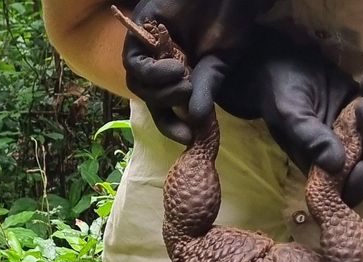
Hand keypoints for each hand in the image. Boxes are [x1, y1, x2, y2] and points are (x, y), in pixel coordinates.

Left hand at [121, 0, 268, 143]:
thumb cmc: (229, 22)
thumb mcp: (219, 63)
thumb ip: (205, 90)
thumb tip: (197, 121)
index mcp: (177, 70)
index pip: (164, 105)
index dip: (171, 124)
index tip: (187, 137)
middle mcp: (159, 59)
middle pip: (147, 96)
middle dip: (165, 107)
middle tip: (188, 96)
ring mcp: (148, 45)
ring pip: (136, 83)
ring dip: (159, 92)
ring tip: (184, 80)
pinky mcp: (141, 29)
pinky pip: (133, 62)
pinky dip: (152, 73)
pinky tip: (175, 68)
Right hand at [215, 30, 362, 205]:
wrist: (280, 62)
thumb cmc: (279, 92)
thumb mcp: (290, 115)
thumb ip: (310, 139)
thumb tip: (337, 165)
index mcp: (322, 164)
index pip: (347, 190)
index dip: (359, 185)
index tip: (361, 166)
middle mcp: (344, 151)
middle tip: (362, 104)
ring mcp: (359, 129)